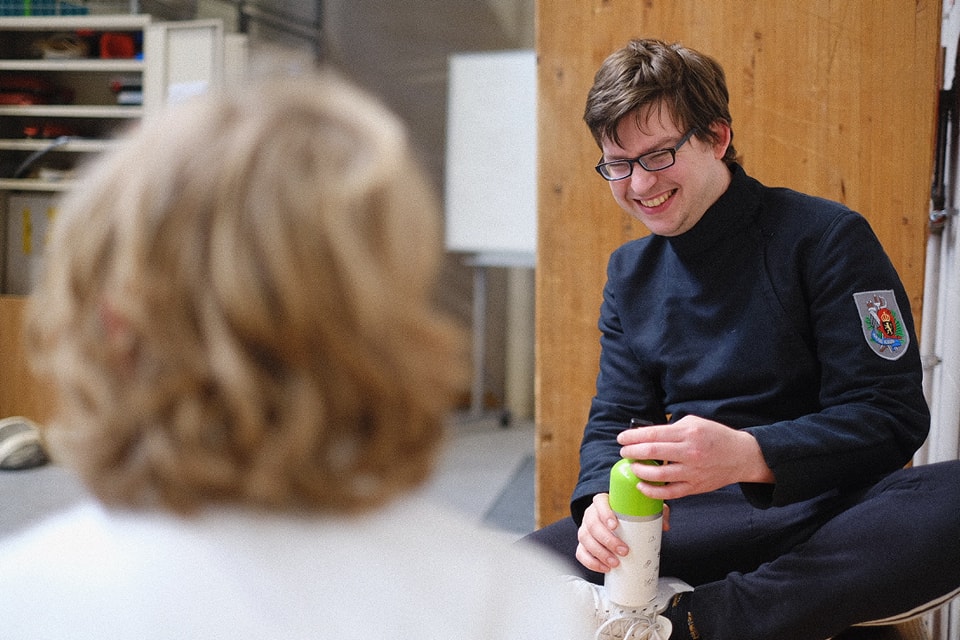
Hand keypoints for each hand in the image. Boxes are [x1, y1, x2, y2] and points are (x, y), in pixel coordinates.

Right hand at [575, 494, 671, 572]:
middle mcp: (591, 514)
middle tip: (624, 551)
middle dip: (607, 540)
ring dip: (600, 553)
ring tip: (615, 563)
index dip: (605, 513)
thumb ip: (656, 512)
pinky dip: (591, 562)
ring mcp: (585, 529)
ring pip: (585, 539)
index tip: (615, 525)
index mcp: (602, 502)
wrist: (615, 522)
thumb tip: (665, 526)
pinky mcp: (583, 544)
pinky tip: (604, 568)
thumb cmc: (628, 515)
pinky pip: (580, 553)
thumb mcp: (643, 509)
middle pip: (592, 525)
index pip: (599, 502)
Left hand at [617, 415, 773, 499]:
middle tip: (624, 452)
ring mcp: (693, 471)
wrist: (741, 456)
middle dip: (632, 452)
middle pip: (652, 452)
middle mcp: (690, 452)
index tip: (621, 439)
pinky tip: (642, 486)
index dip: (633, 437)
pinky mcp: (695, 487)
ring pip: (658, 475)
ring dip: (640, 471)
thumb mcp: (694, 423)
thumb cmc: (715, 436)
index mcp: (688, 433)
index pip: (653, 434)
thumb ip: (671, 429)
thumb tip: (646, 435)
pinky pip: (669, 493)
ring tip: (633, 467)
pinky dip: (652, 491)